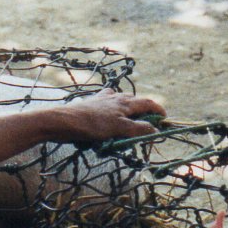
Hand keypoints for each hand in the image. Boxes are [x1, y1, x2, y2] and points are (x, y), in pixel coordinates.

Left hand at [45, 90, 164, 144]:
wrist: (62, 121)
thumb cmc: (91, 125)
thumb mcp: (119, 129)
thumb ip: (138, 129)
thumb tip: (155, 129)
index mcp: (125, 102)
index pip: (148, 103)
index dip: (159, 110)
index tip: (165, 119)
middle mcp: (115, 97)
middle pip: (136, 102)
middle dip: (144, 112)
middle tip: (148, 126)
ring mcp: (103, 100)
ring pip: (122, 102)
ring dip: (129, 111)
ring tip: (130, 124)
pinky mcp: (92, 104)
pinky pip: (107, 105)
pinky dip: (113, 110)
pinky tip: (108, 117)